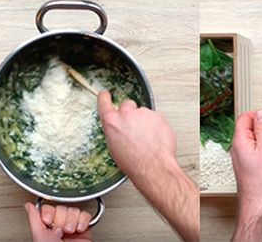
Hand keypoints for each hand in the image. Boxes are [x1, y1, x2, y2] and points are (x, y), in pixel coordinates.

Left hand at [24, 203, 92, 241]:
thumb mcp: (40, 236)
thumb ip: (34, 219)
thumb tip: (28, 206)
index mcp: (47, 229)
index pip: (49, 208)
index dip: (50, 213)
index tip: (48, 222)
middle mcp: (59, 227)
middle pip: (62, 208)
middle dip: (61, 219)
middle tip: (61, 231)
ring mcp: (72, 227)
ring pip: (73, 210)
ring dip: (72, 220)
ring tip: (70, 231)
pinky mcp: (84, 229)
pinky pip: (85, 215)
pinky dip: (83, 221)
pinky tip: (79, 229)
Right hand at [97, 90, 198, 240]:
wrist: (153, 167)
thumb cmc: (134, 162)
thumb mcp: (114, 147)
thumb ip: (114, 131)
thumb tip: (118, 129)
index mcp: (112, 122)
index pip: (104, 102)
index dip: (104, 97)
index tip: (105, 94)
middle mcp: (126, 114)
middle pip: (127, 106)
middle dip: (130, 114)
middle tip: (134, 129)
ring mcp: (143, 113)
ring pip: (143, 113)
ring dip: (144, 122)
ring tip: (146, 138)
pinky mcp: (158, 116)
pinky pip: (155, 117)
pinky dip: (156, 125)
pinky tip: (155, 138)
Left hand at [230, 110, 261, 241]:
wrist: (257, 199)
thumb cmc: (260, 179)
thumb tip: (261, 114)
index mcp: (240, 140)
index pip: (245, 117)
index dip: (258, 114)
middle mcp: (239, 146)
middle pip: (255, 129)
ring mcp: (244, 155)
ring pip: (261, 142)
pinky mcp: (250, 162)